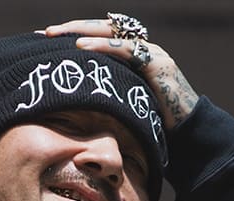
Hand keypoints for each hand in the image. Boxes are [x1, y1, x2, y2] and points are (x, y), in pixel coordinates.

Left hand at [39, 18, 198, 129]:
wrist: (189, 138)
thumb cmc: (155, 131)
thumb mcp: (123, 112)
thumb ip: (105, 103)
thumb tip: (73, 114)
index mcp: (132, 59)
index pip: (100, 38)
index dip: (74, 37)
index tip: (46, 41)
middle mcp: (142, 49)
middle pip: (102, 29)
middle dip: (72, 28)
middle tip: (44, 33)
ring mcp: (151, 53)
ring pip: (111, 32)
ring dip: (81, 32)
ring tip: (56, 35)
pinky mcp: (157, 64)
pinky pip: (126, 49)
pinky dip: (102, 46)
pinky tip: (80, 47)